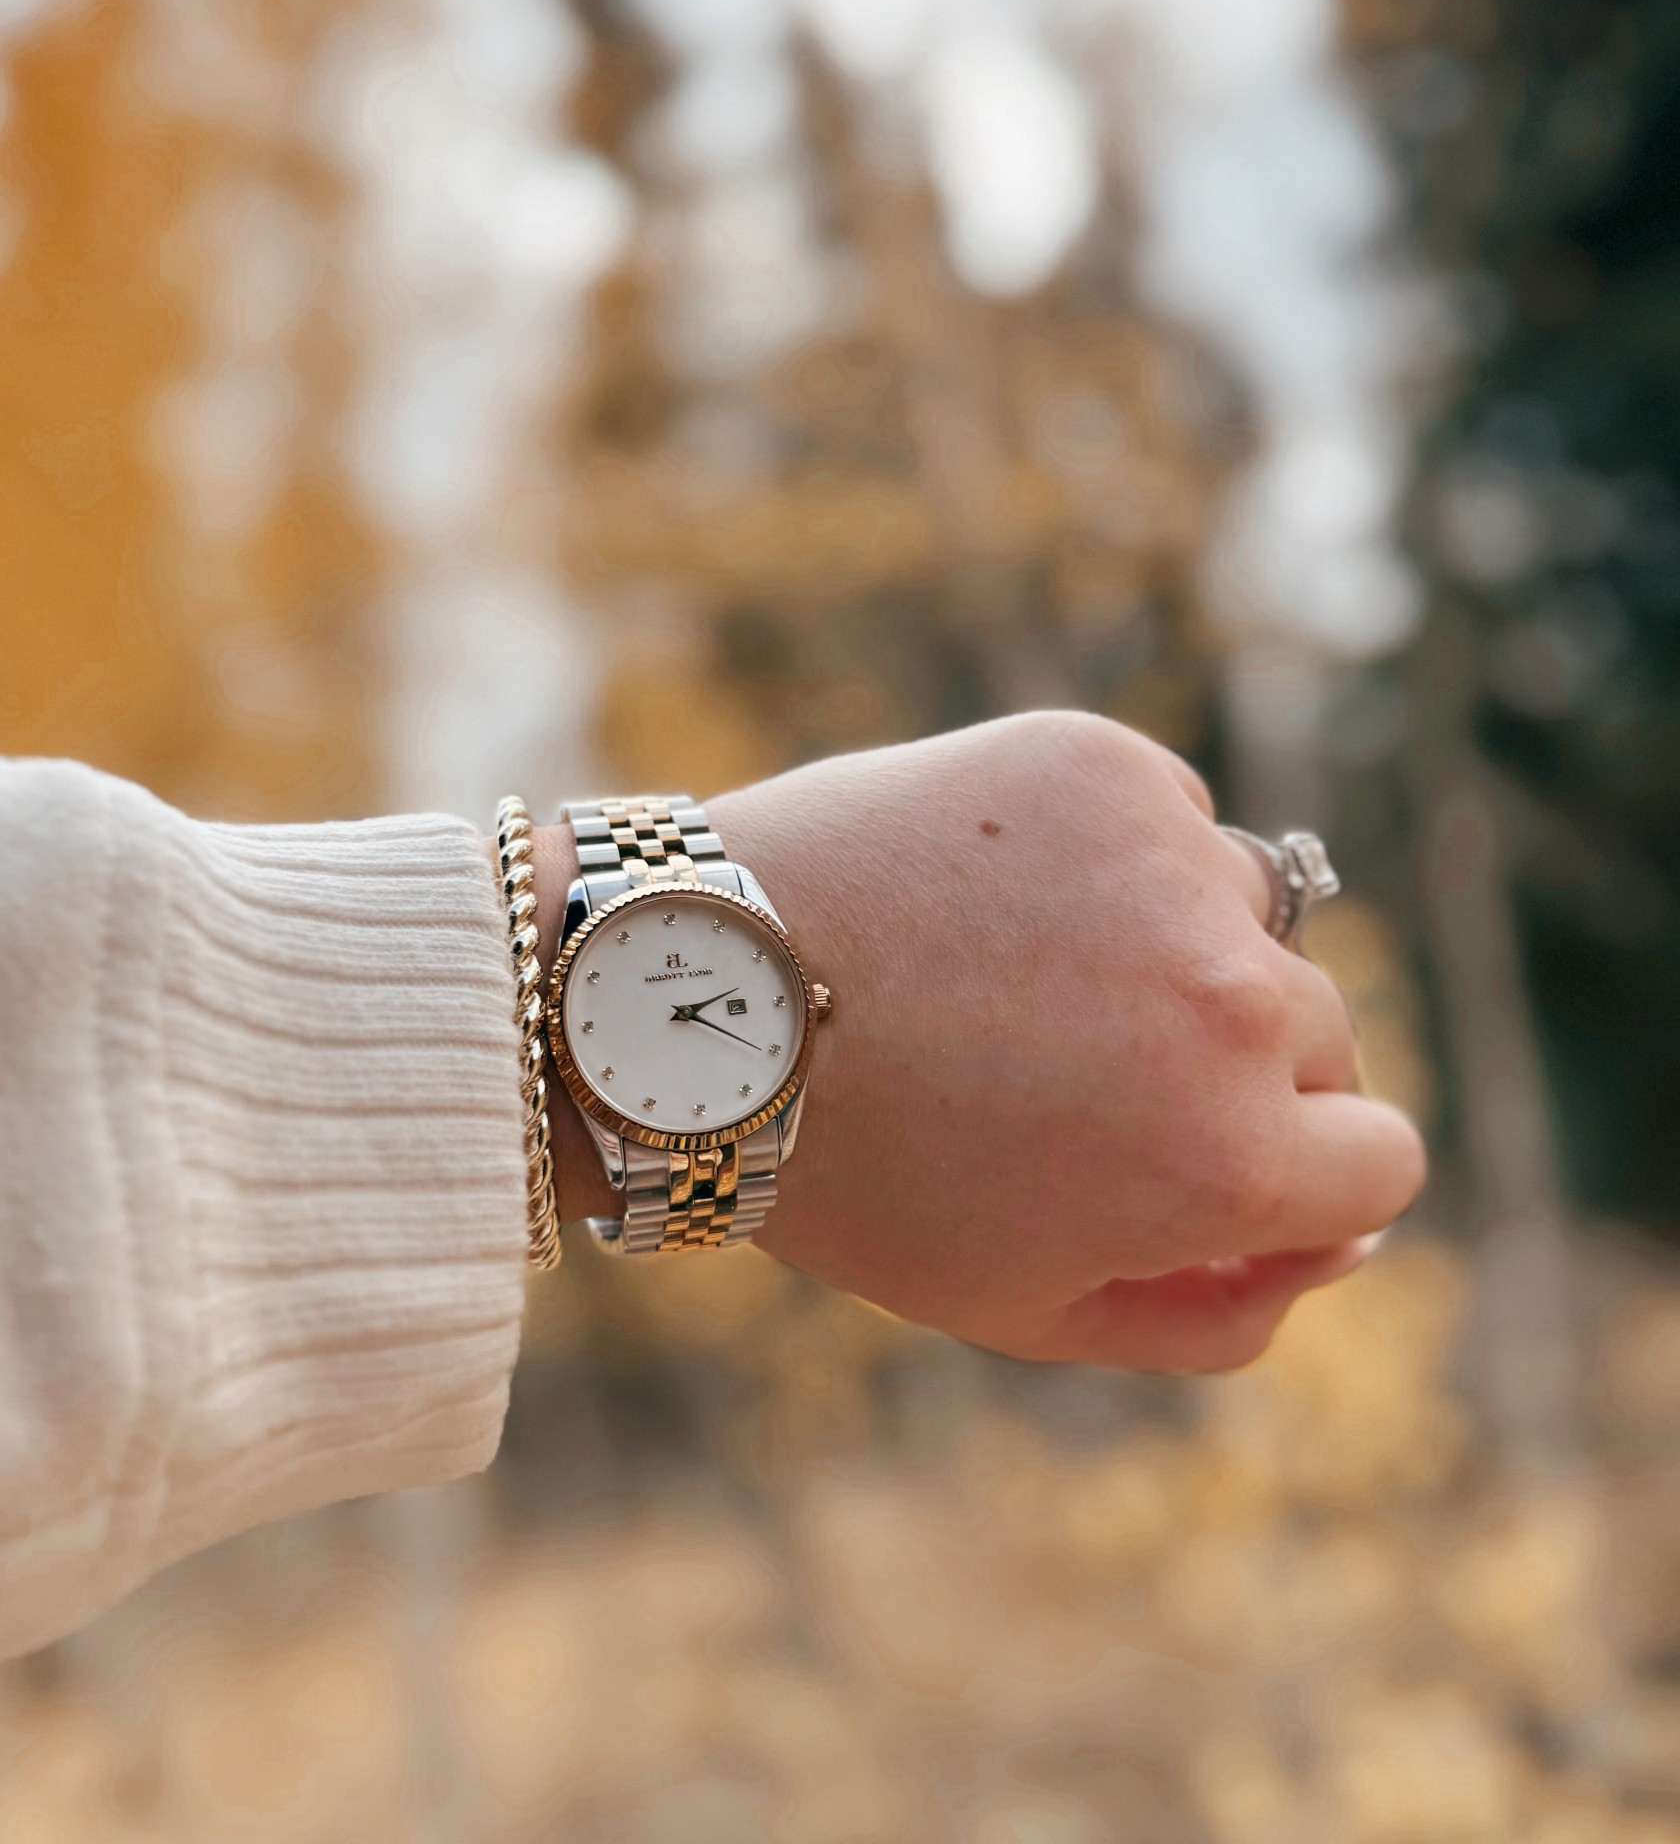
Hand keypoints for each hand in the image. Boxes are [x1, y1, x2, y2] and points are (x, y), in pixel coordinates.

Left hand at [535, 712, 1424, 1372]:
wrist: (694, 1001)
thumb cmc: (860, 1176)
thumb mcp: (1035, 1307)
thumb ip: (1222, 1307)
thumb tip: (1347, 1249)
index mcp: (1232, 1156)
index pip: (1381, 1163)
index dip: (1297, 1174)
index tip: (1211, 1159)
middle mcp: (1235, 1002)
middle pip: (1322, 1037)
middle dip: (1233, 1067)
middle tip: (1082, 1072)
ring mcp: (1174, 866)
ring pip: (1246, 918)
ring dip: (1175, 951)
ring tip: (1021, 978)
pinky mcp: (1106, 767)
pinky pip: (1169, 823)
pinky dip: (1108, 860)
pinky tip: (992, 899)